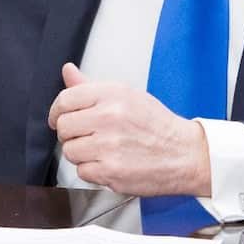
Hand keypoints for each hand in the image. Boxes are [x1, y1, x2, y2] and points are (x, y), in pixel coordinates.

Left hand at [48, 63, 210, 196]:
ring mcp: (109, 146)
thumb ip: (91, 87)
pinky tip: (110, 163)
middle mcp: (109, 117)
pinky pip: (82, 172)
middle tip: (87, 136)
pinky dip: (93, 171)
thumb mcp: (127, 95)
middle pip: (64, 127)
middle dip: (71, 134)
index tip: (59, 118)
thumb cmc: (157, 126)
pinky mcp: (111, 171)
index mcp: (112, 95)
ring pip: (70, 151)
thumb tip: (68, 71)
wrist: (186, 154)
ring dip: (82, 154)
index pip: (65, 99)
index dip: (58, 112)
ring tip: (102, 150)